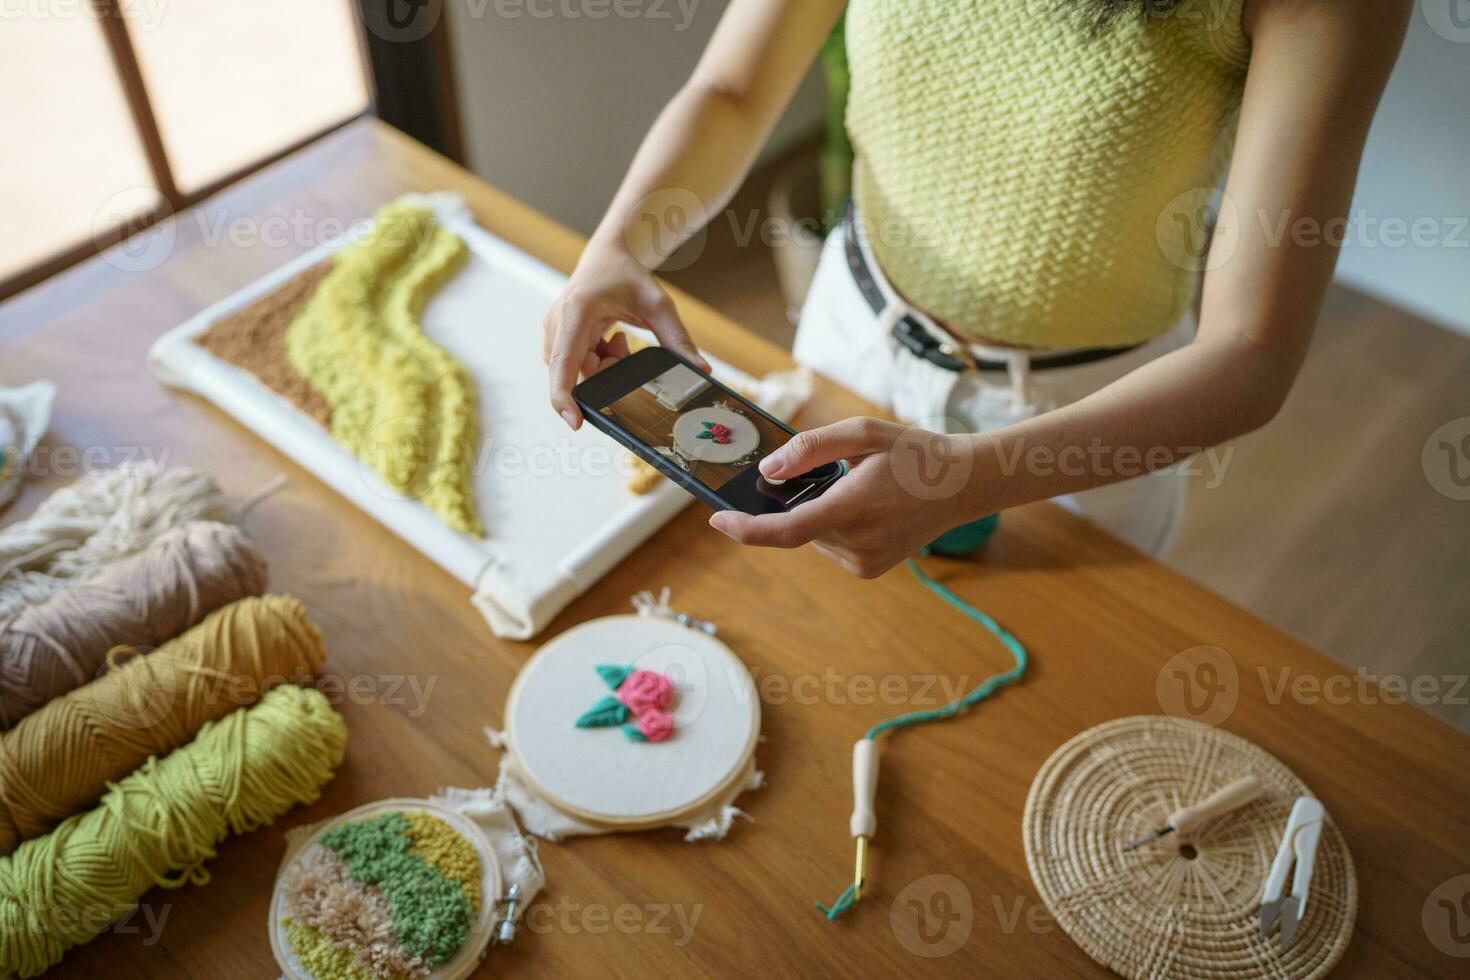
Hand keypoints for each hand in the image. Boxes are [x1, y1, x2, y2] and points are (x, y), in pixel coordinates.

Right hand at [543, 243, 709, 428]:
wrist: (608, 254)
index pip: (564, 364)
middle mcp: (557, 324)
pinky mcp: (556, 338)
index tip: (575, 421)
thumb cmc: (629, 275)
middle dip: (608, 372)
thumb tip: (702, 370)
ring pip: (579, 372)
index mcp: (578, 312)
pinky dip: (598, 361)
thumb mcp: (660, 305)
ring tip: (620, 338)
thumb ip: (679, 340)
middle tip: (625, 345)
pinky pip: (577, 365)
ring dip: (605, 365)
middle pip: (578, 374)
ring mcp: (553, 332)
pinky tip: (610, 340)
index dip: (564, 397)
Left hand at [708, 418, 982, 577]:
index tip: (717, 519)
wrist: (965, 486)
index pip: (786, 530)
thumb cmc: (914, 453)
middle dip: (798, 500)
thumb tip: (767, 471)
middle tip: (836, 474)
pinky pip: (830, 544)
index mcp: (854, 508)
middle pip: (798, 524)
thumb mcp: (863, 434)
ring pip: (813, 535)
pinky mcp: (868, 570)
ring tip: (862, 490)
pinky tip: (868, 508)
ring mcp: (864, 562)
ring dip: (819, 512)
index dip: (745, 529)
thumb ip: (810, 449)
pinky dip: (835, 525)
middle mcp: (857, 543)